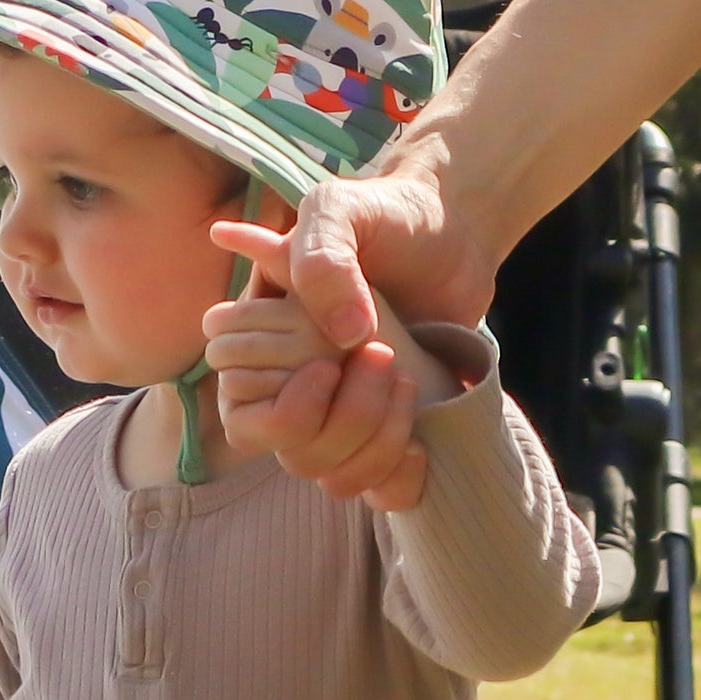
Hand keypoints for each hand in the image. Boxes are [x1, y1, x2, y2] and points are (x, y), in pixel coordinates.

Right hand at [225, 146, 497, 469]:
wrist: (456, 230)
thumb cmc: (386, 214)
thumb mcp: (341, 211)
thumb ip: (321, 260)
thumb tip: (342, 338)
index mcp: (260, 345)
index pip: (244, 417)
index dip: (289, 404)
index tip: (331, 362)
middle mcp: (292, 386)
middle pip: (294, 455)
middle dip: (347, 418)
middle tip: (385, 358)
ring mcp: (339, 411)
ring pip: (334, 476)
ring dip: (376, 442)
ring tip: (407, 382)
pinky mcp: (384, 428)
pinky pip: (377, 488)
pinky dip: (399, 476)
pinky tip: (421, 437)